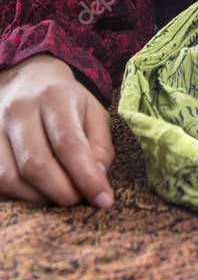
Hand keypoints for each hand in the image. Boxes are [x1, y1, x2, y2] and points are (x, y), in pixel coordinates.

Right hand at [0, 53, 114, 207]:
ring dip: (40, 198)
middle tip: (79, 199)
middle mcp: (20, 109)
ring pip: (13, 177)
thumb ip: (100, 145)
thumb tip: (97, 180)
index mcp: (54, 96)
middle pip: (37, 164)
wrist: (26, 80)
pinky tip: (37, 191)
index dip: (86, 177)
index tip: (103, 199)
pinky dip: (20, 195)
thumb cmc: (65, 101)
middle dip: (63, 192)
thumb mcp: (92, 111)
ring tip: (58, 195)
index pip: (69, 143)